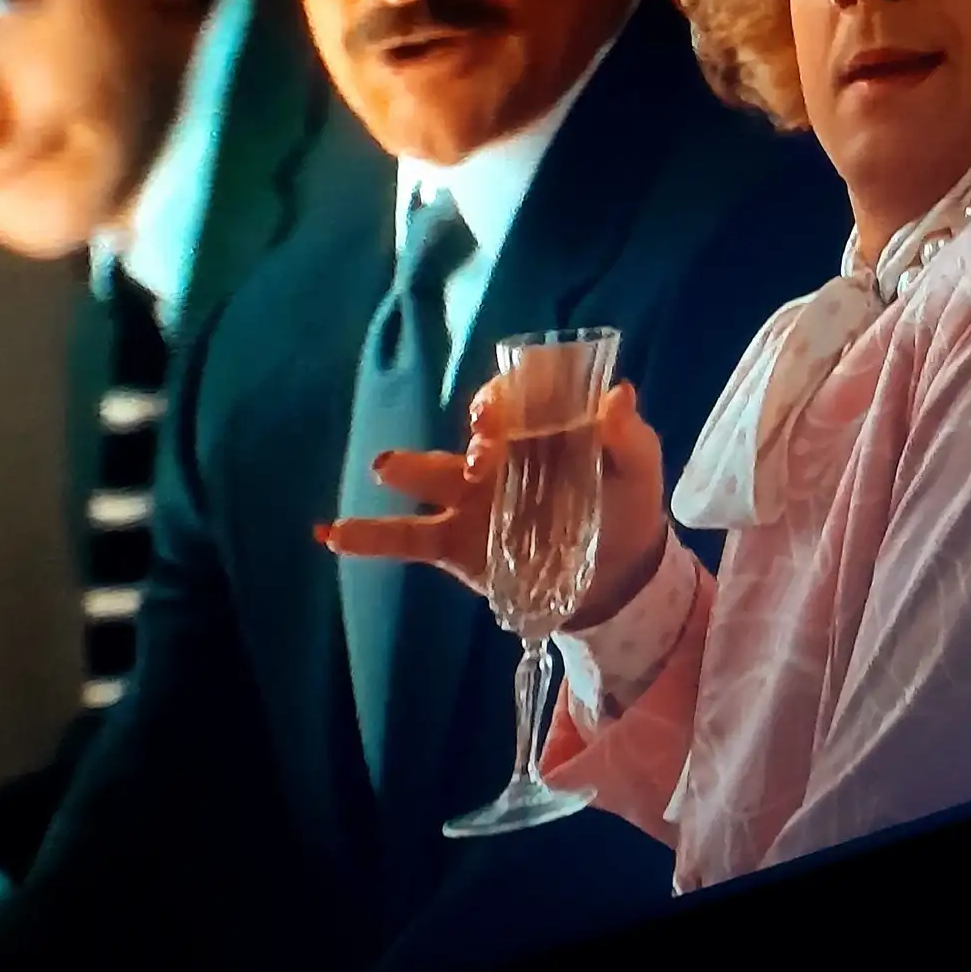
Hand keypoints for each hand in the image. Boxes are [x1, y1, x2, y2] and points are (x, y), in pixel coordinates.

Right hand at [319, 377, 669, 630]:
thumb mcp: (639, 468)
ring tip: (385, 467)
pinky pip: (406, 537)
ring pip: (430, 475)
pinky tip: (332, 533)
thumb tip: (619, 393)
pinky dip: (368, 536)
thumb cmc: (627, 506)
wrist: (617, 578)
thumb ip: (628, 435)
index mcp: (538, 429)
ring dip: (408, 467)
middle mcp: (498, 456)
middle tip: (482, 441)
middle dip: (475, 428)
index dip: (509, 397)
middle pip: (475, 430)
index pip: (514, 397)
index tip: (508, 411)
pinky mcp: (455, 544)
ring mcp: (470, 500)